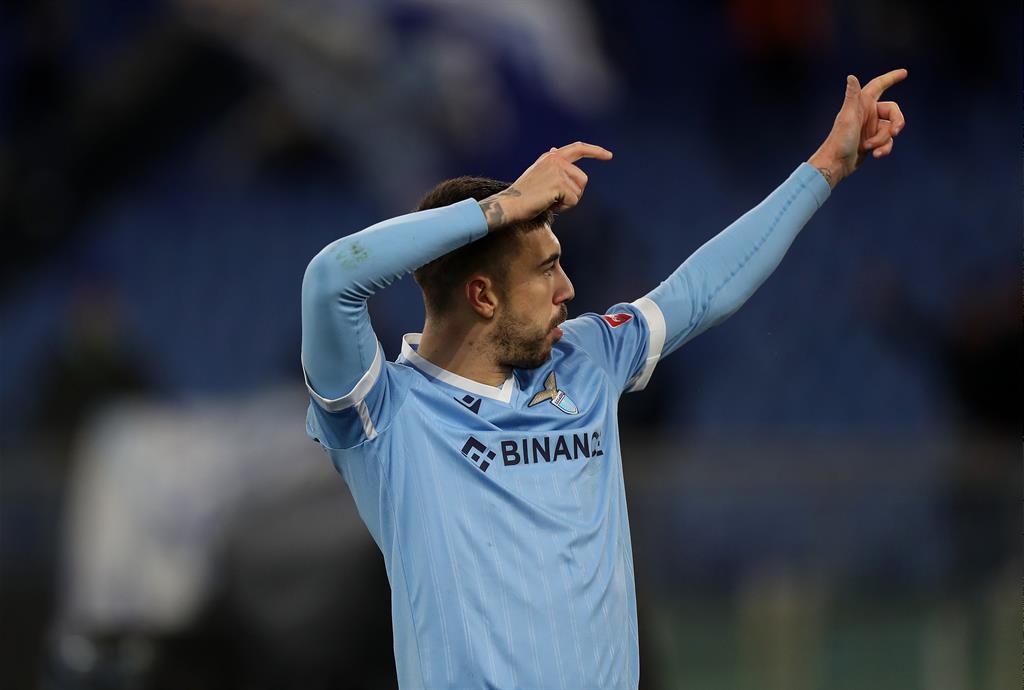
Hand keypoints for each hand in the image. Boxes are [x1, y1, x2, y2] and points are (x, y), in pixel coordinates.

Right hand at [479, 141, 612, 228]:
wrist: (509, 205)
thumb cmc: (522, 195)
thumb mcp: (537, 174)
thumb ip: (550, 164)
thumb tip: (554, 149)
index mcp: (550, 157)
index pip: (578, 148)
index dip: (595, 151)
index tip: (609, 155)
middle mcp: (555, 159)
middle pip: (583, 179)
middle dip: (574, 194)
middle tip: (553, 199)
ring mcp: (557, 170)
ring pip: (579, 191)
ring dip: (568, 201)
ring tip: (548, 201)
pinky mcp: (559, 183)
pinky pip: (573, 200)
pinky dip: (564, 207)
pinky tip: (548, 204)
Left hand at [808, 69, 907, 187]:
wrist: (835, 164)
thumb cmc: (839, 140)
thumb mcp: (847, 117)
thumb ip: (852, 97)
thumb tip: (851, 76)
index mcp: (862, 104)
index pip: (879, 85)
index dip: (891, 78)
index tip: (904, 72)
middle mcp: (867, 113)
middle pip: (893, 111)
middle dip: (897, 122)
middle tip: (895, 132)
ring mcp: (871, 127)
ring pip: (891, 129)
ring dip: (883, 140)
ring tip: (869, 147)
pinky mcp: (873, 141)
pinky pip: (887, 142)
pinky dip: (884, 148)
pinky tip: (876, 155)